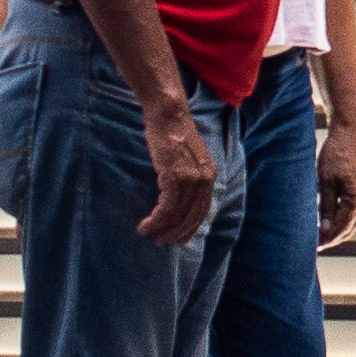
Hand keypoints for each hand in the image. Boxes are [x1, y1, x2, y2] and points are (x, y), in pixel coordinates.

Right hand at [137, 93, 218, 250]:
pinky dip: (156, 220)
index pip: (202, 211)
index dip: (190, 228)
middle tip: (161, 242)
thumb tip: (178, 200)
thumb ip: (188, 177)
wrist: (168, 114)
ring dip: (162, 229)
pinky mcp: (175, 176)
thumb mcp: (187, 158)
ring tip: (149, 234)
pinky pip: (166, 207)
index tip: (178, 240)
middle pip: (191, 217)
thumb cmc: (172, 134)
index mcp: (209, 175)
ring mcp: (191, 178)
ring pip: (177, 215)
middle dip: (176, 234)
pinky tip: (145, 226)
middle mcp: (204, 179)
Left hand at [315, 115, 355, 244]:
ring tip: (320, 236)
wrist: (352, 130)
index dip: (327, 240)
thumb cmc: (337, 153)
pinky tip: (328, 220)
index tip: (313, 247)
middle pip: (349, 229)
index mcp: (355, 198)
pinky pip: (351, 211)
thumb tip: (325, 230)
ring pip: (351, 221)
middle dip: (333, 239)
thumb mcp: (326, 180)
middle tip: (315, 246)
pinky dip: (341, 220)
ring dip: (337, 231)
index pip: (341, 228)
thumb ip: (326, 206)